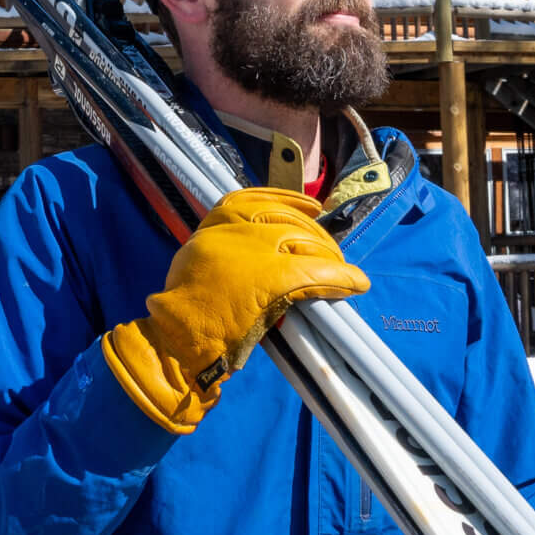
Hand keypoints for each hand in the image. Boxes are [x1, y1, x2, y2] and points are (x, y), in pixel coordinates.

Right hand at [101, 186, 367, 431]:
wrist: (178, 335)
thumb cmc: (187, 305)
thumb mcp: (198, 258)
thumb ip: (228, 246)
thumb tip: (266, 247)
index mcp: (215, 222)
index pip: (257, 199)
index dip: (290, 200)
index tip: (311, 206)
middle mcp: (236, 229)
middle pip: (289, 223)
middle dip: (316, 236)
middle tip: (331, 254)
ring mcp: (256, 252)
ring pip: (306, 245)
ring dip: (331, 258)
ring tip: (343, 272)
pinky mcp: (273, 278)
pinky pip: (316, 272)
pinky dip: (340, 278)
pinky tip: (356, 283)